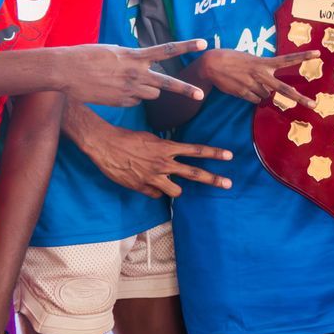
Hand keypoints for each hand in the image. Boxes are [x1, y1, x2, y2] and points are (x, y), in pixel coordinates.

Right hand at [57, 39, 207, 105]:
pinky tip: (113, 90)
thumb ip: (131, 57)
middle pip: (168, 83)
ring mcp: (129, 90)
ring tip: (128, 81)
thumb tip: (142, 64)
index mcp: (135, 56)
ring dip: (148, 89)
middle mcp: (136, 73)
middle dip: (185, 90)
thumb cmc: (86, 56)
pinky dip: (130, 97)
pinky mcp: (121, 102)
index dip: (187, 46)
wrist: (65, 71)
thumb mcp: (113, 50)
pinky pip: (135, 101)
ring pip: (151, 94)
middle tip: (200, 94)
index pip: (167, 50)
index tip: (204, 43)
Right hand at [81, 120, 232, 197]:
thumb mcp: (150, 139)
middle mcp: (164, 164)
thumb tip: (172, 156)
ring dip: (176, 189)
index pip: (196, 150)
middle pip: (195, 173)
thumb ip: (164, 149)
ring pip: (177, 191)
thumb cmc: (126, 138)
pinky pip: (156, 195)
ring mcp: (153, 177)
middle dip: (214, 179)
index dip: (214, 153)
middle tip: (228, 184)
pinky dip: (154, 191)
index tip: (230, 155)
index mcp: (166, 148)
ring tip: (168, 183)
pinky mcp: (142, 187)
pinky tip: (146, 183)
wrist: (104, 145)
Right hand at [197, 48, 318, 108]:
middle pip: (284, 89)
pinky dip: (252, 97)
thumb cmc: (232, 59)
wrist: (211, 64)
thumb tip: (270, 91)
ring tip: (248, 81)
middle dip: (300, 98)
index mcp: (264, 62)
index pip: (287, 59)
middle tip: (314, 105)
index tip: (318, 54)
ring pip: (266, 96)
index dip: (303, 56)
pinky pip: (255, 100)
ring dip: (261, 92)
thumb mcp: (251, 60)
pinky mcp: (244, 94)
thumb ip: (263, 71)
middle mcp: (261, 75)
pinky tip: (242, 88)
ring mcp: (253, 85)